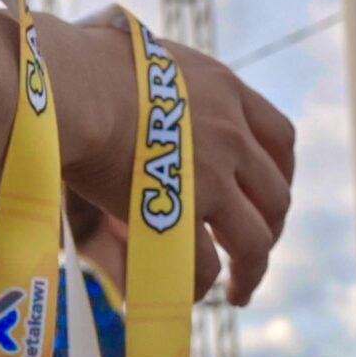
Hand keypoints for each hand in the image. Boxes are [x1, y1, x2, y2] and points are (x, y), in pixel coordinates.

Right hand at [66, 34, 294, 305]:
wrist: (73, 88)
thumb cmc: (82, 67)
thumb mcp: (143, 61)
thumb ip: (157, 84)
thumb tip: (126, 88)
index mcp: (225, 91)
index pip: (279, 137)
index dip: (282, 174)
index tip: (269, 198)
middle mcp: (231, 134)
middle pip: (276, 196)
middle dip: (270, 231)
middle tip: (251, 255)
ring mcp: (213, 176)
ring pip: (254, 241)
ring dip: (250, 273)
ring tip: (238, 293)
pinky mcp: (182, 212)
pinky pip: (203, 264)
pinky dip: (200, 286)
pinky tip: (189, 295)